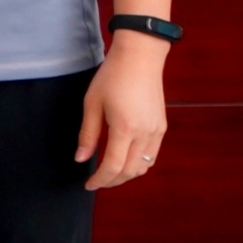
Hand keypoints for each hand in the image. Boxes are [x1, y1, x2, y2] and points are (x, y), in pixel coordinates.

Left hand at [76, 37, 169, 190]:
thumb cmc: (111, 77)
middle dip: (112, 181)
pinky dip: (138, 164)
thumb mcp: (91, 104)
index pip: (113, 166)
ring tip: (108, 174)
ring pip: (143, 166)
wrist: (140, 58)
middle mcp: (145, 133)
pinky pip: (152, 155)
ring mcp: (157, 131)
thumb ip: (87, 134)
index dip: (100, 180)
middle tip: (96, 182)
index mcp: (124, 128)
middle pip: (130, 171)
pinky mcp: (162, 127)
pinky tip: (124, 161)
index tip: (88, 184)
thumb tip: (81, 159)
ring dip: (126, 175)